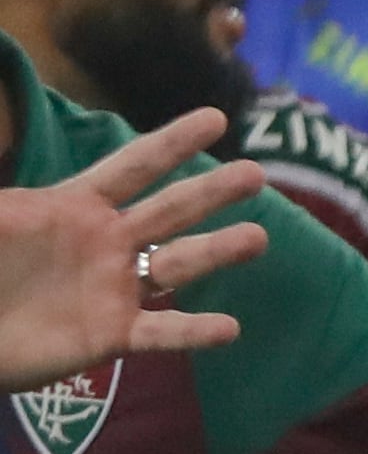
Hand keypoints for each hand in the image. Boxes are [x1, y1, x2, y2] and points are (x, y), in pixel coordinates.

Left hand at [0, 110, 270, 386]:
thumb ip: (6, 196)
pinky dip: (193, 331)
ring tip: (256, 239)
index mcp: (77, 207)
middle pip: (171, 209)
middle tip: (254, 175)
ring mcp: (115, 288)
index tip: (215, 118)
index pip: (133, 168)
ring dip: (218, 251)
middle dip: (212, 191)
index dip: (172, 143)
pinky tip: (228, 330)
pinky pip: (160, 333)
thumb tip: (4, 138)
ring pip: (177, 265)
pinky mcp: (111, 335)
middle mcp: (109, 242)